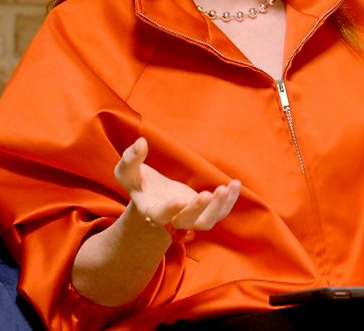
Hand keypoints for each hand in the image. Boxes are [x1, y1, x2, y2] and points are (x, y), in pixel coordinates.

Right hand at [115, 137, 240, 236]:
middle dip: (197, 210)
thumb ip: (130, 159)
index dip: (170, 210)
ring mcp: (190, 219)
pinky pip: (220, 213)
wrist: (153, 199)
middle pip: (187, 222)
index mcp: (151, 211)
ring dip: (217, 208)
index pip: (160, 216)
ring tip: (226, 188)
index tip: (178, 199)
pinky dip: (229, 201)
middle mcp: (172, 219)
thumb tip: (141, 142)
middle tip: (206, 194)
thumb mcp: (128, 171)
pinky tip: (235, 184)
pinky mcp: (204, 213)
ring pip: (206, 222)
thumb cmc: (140, 184)